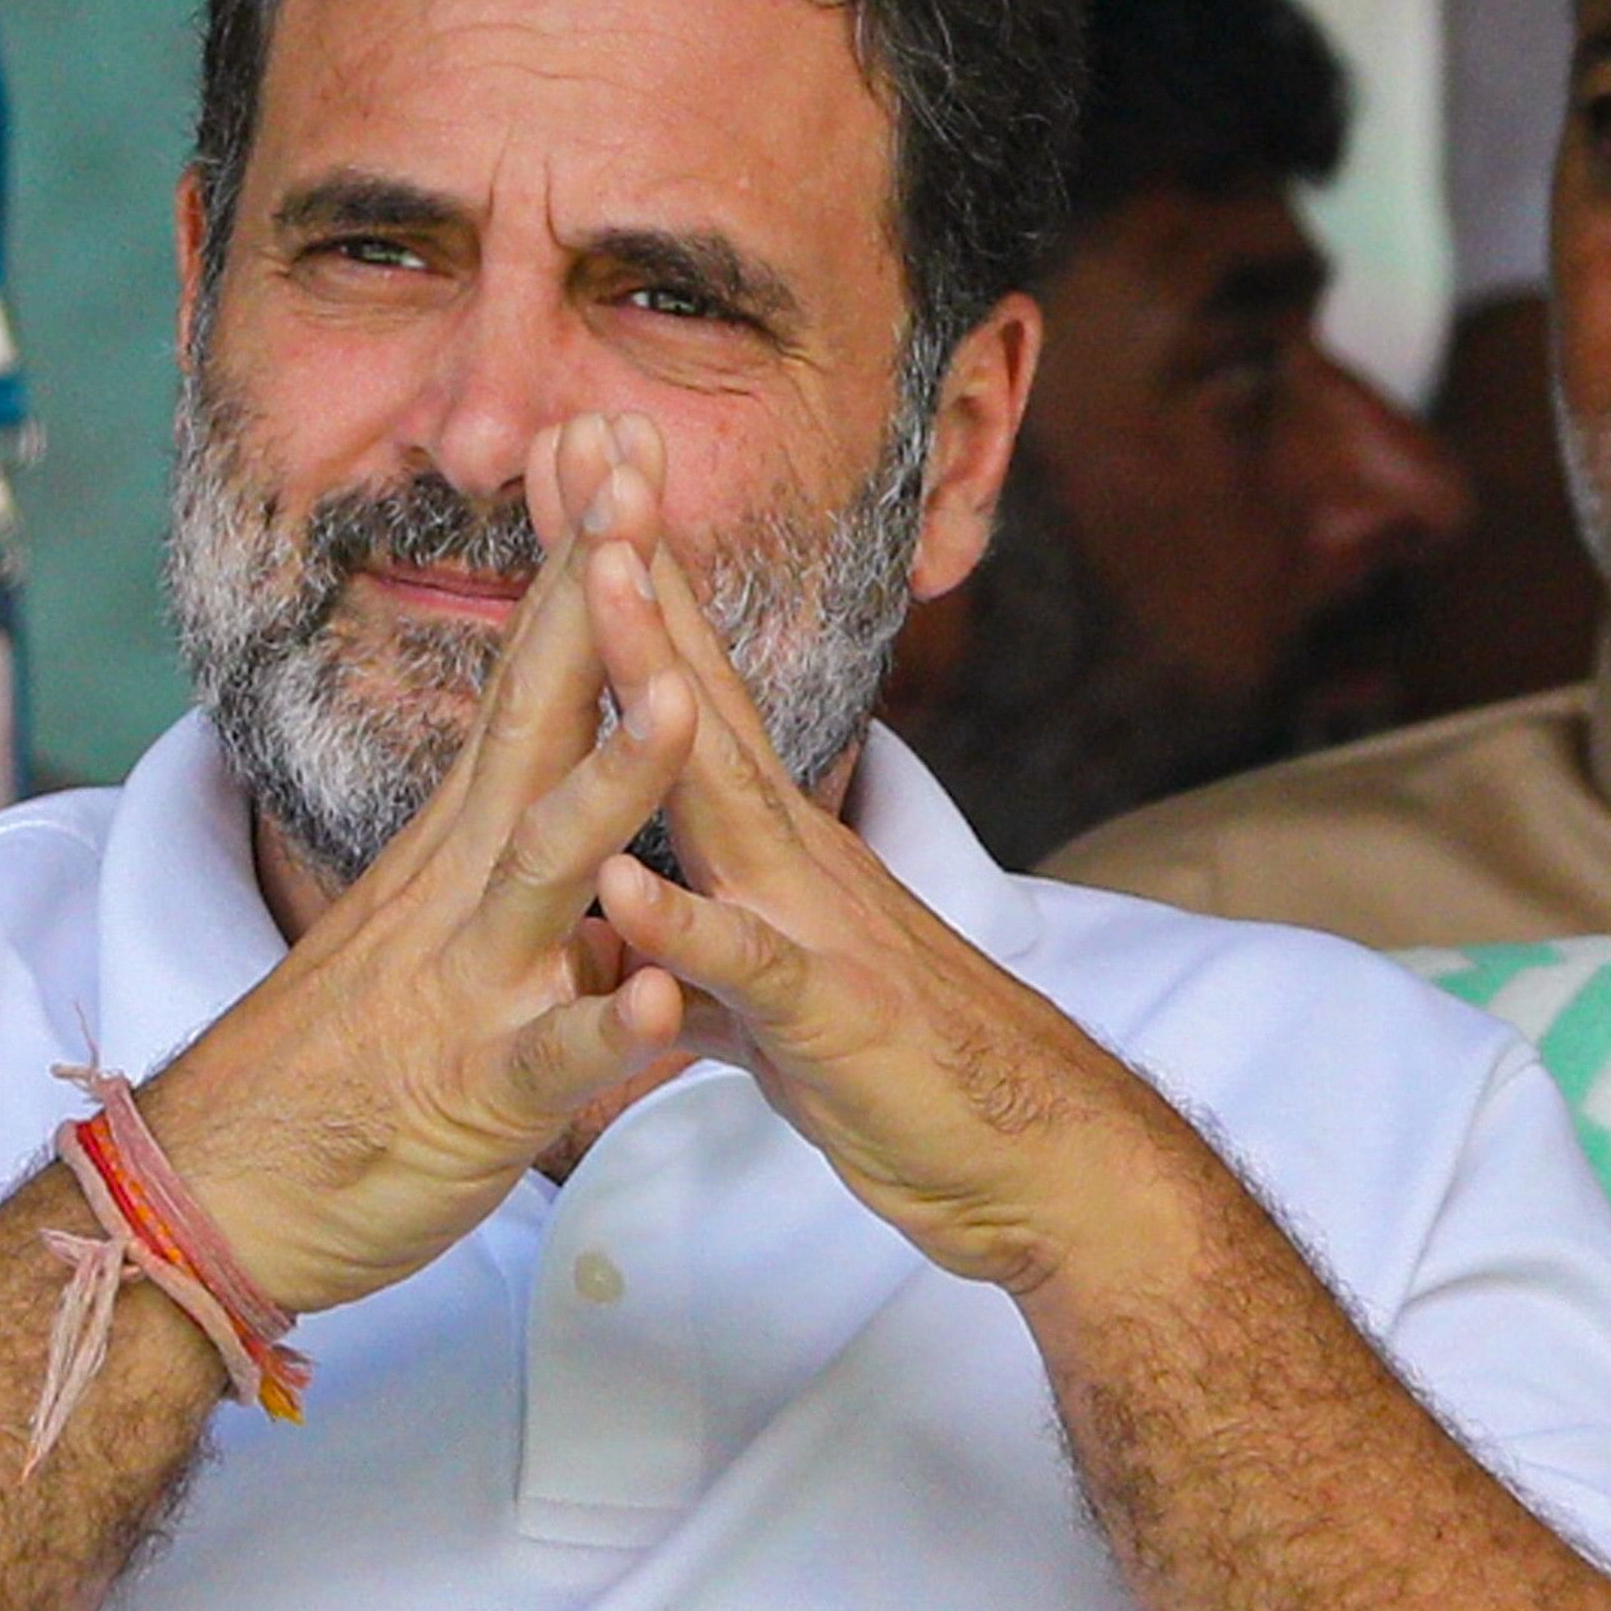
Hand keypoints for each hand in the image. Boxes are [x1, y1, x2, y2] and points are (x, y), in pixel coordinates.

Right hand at [141, 415, 706, 1313]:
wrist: (219, 1196)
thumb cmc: (338, 1070)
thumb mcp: (440, 936)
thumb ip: (523, 869)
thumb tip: (589, 802)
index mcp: (463, 844)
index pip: (531, 678)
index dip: (580, 565)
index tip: (614, 450)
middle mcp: (464, 887)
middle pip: (537, 720)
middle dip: (594, 603)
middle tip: (638, 483)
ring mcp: (469, 983)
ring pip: (552, 868)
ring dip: (615, 782)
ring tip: (682, 701)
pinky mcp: (473, 1097)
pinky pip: (544, 1061)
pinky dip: (598, 1032)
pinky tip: (650, 1005)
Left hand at [580, 470, 1182, 1294]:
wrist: (1030, 1162)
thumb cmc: (899, 1072)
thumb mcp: (773, 994)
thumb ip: (702, 944)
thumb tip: (638, 924)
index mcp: (765, 844)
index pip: (684, 690)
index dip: (630, 585)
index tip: (580, 477)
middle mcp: (788, 854)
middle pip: (696, 691)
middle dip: (639, 569)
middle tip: (589, 448)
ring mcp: (812, 923)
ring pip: (722, 789)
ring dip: (658, 685)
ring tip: (599, 585)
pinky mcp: (825, 1019)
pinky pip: (747, 967)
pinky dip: (686, 928)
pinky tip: (625, 884)